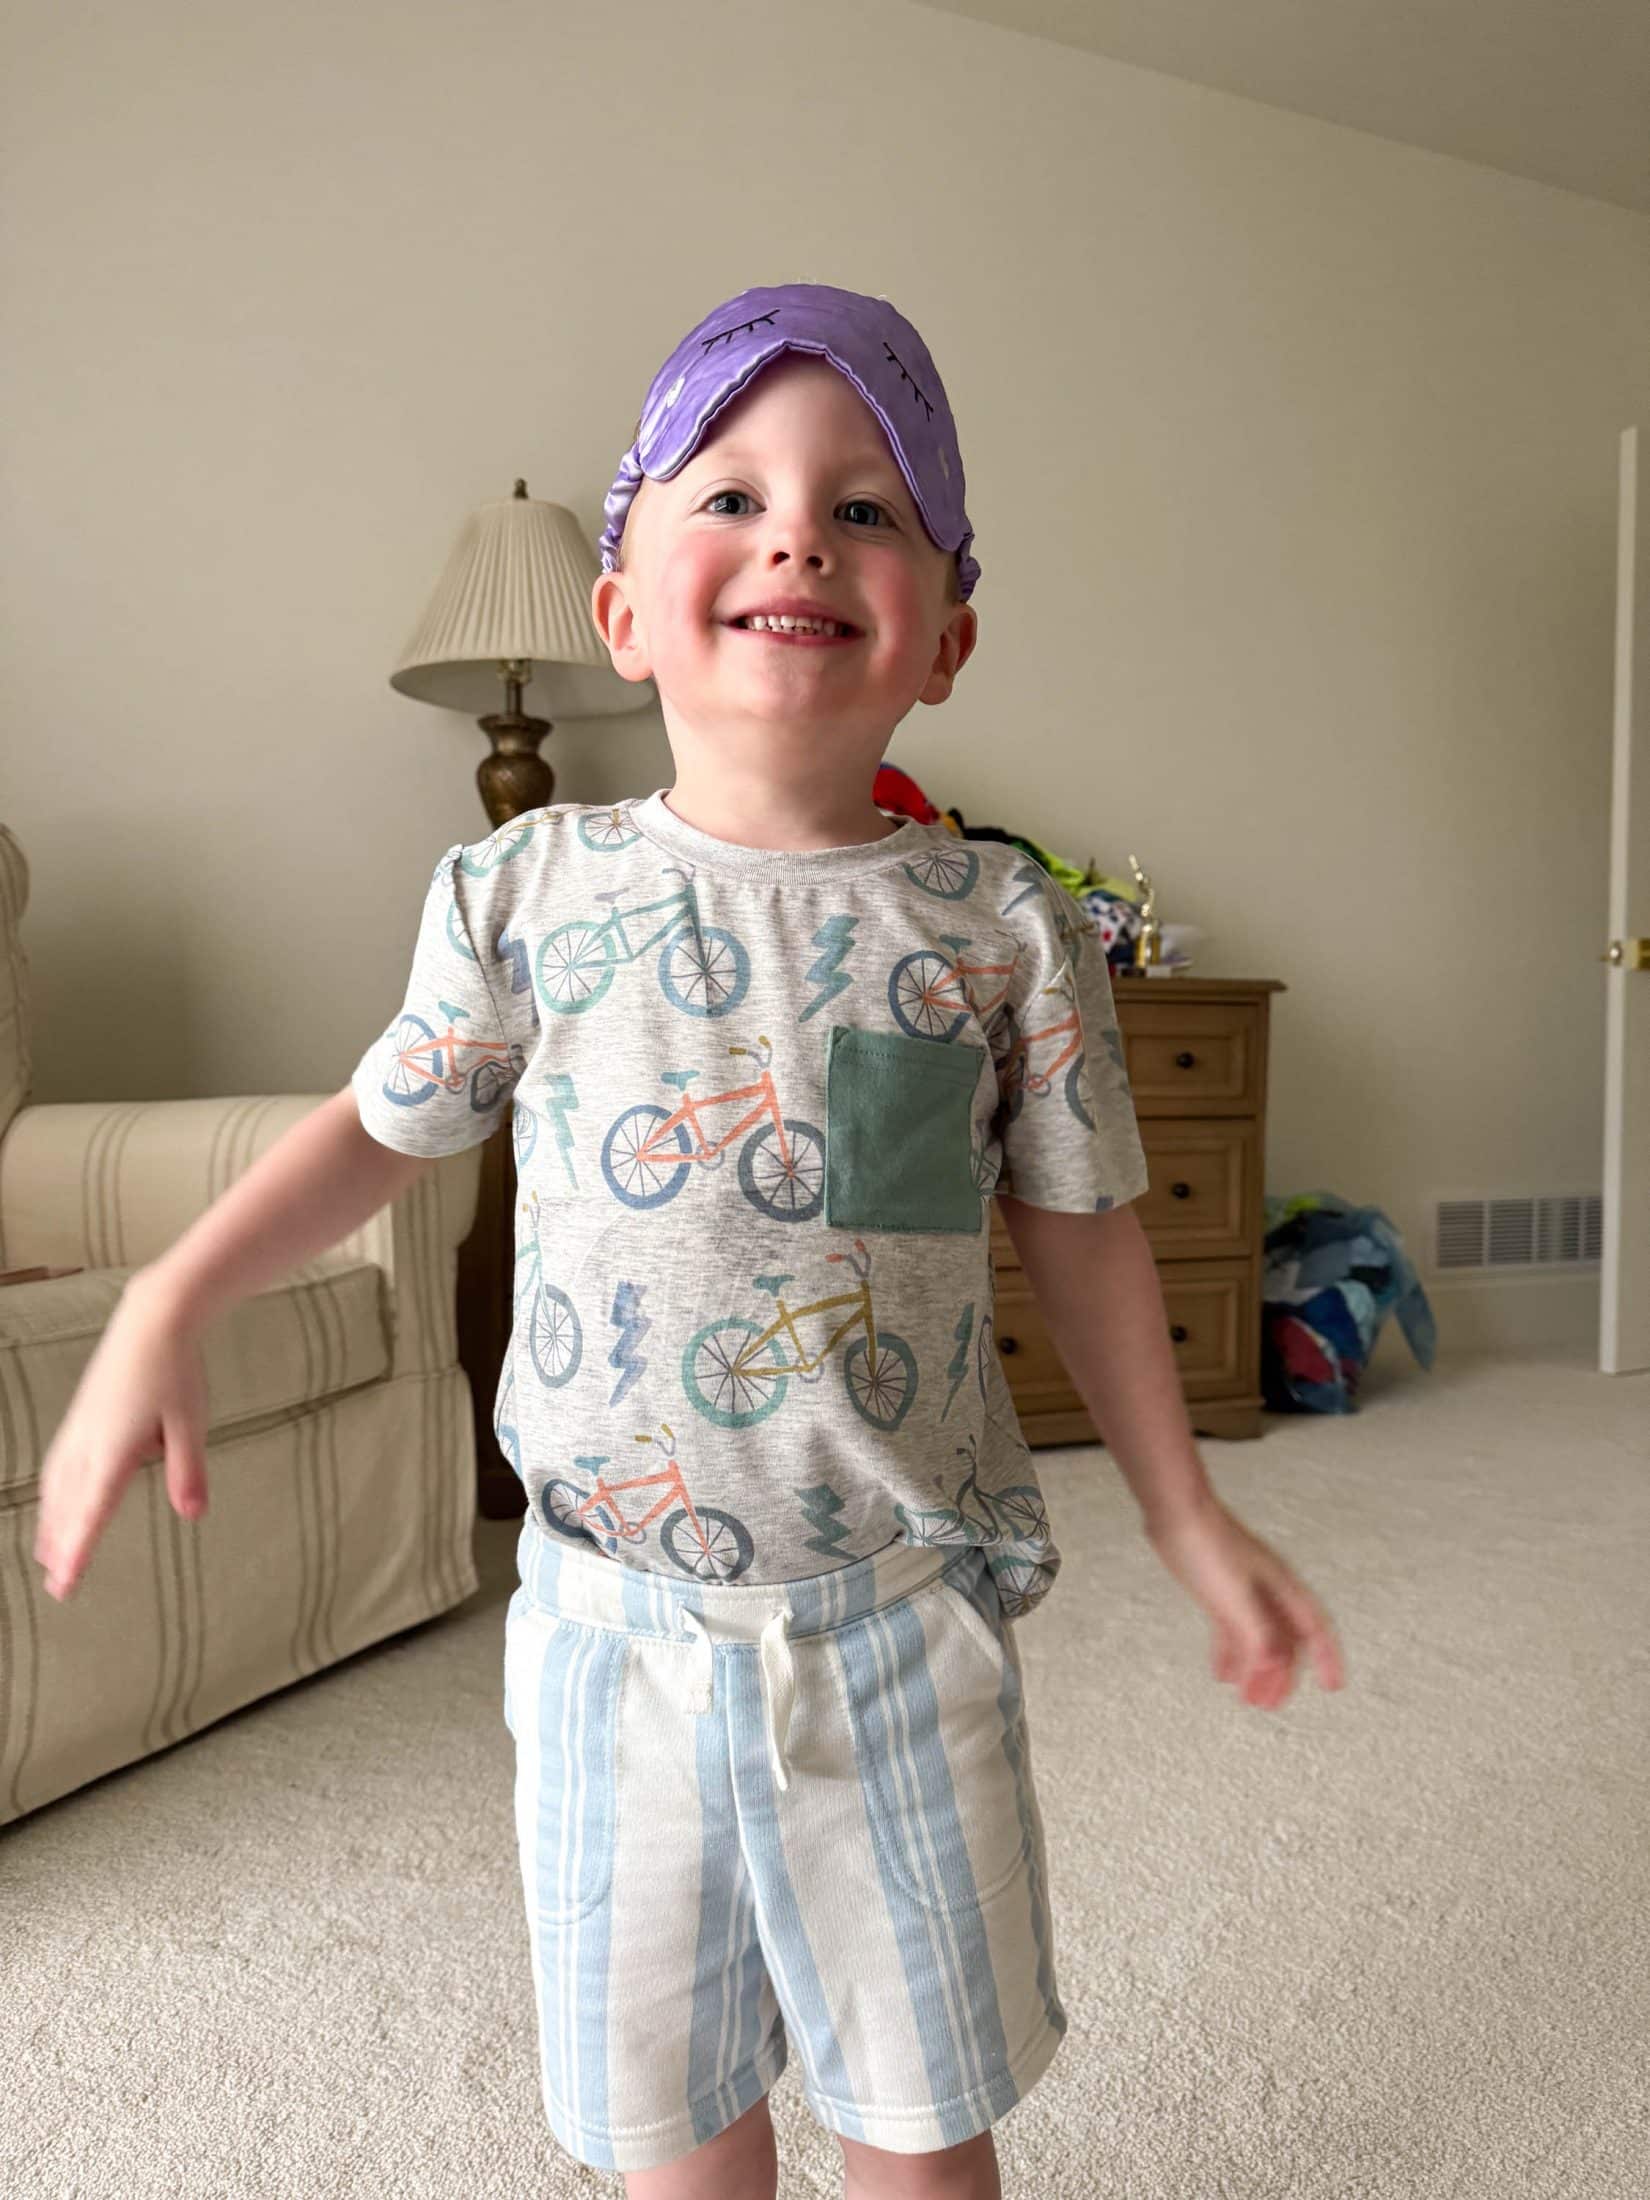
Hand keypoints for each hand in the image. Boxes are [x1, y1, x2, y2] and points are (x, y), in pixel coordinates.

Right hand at [33, 1274, 209, 1602]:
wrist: (153, 1319)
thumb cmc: (175, 1370)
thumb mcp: (191, 1422)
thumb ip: (188, 1470)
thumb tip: (192, 1514)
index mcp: (114, 1448)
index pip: (93, 1511)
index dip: (78, 1550)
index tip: (65, 1582)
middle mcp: (88, 1442)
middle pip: (68, 1505)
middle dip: (61, 1546)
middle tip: (55, 1586)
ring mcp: (80, 1427)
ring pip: (57, 1486)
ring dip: (51, 1522)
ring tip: (46, 1555)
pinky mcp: (81, 1416)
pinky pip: (59, 1465)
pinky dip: (52, 1492)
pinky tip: (54, 1499)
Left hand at [1145, 1494, 1345, 1708]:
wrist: (1175, 1514)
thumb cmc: (1209, 1546)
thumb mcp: (1235, 1600)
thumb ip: (1255, 1637)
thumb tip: (1272, 1671)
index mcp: (1283, 1588)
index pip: (1314, 1629)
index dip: (1327, 1658)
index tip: (1332, 1686)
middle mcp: (1267, 1591)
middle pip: (1285, 1641)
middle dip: (1282, 1674)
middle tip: (1271, 1704)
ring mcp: (1243, 1591)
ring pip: (1258, 1639)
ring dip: (1255, 1668)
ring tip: (1248, 1697)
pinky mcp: (1218, 1591)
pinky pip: (1232, 1631)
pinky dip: (1231, 1653)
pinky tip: (1222, 1673)